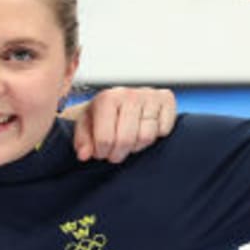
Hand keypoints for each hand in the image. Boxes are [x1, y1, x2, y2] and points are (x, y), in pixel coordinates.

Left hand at [63, 86, 178, 162]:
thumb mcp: (85, 125)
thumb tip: (85, 154)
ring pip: (146, 137)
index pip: (105, 138)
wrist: (120, 99)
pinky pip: (164, 130)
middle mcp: (130, 94)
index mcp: (107, 98)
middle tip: (114, 154)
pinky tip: (144, 129)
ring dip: (136, 146)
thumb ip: (82, 141)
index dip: (102, 152)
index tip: (100, 153)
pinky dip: (155, 136)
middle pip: (126, 140)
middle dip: (118, 153)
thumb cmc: (101, 115)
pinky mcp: (167, 99)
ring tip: (128, 141)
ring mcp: (150, 95)